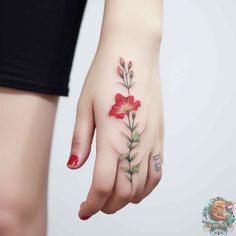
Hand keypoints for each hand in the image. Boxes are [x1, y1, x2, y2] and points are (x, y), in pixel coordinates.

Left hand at [67, 50, 163, 219]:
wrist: (134, 53)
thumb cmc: (106, 75)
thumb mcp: (85, 106)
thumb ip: (81, 140)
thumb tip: (74, 166)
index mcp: (112, 136)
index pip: (103, 186)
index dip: (92, 204)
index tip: (83, 210)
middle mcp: (136, 142)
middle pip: (125, 191)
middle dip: (109, 206)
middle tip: (96, 205)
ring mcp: (152, 138)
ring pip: (144, 186)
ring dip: (127, 198)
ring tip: (114, 197)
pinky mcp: (160, 134)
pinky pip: (158, 170)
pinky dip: (147, 186)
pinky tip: (136, 184)